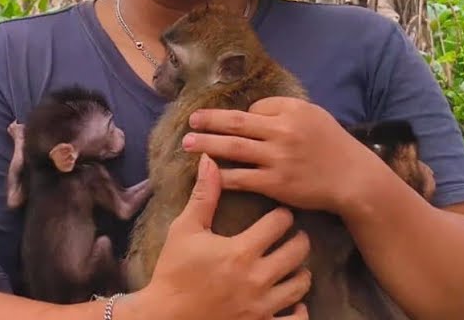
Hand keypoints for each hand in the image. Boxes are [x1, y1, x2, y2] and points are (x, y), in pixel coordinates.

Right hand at [125, 154, 311, 319]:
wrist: (162, 317)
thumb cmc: (173, 272)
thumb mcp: (185, 230)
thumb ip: (203, 196)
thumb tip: (210, 160)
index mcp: (241, 251)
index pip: (280, 222)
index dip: (282, 215)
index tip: (278, 215)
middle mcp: (257, 279)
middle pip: (298, 250)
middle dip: (298, 239)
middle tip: (292, 236)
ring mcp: (261, 307)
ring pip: (301, 284)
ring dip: (300, 272)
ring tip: (292, 265)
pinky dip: (299, 311)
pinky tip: (292, 302)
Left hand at [184, 96, 382, 214]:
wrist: (352, 178)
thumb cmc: (333, 145)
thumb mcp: (314, 116)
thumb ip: (285, 111)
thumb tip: (252, 114)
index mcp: (292, 111)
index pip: (256, 108)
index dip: (241, 115)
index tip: (231, 122)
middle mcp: (282, 131)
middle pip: (236, 123)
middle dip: (209, 121)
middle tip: (190, 121)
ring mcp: (277, 158)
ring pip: (233, 149)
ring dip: (207, 145)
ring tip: (188, 143)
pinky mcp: (275, 183)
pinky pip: (241, 178)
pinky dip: (222, 175)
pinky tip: (208, 174)